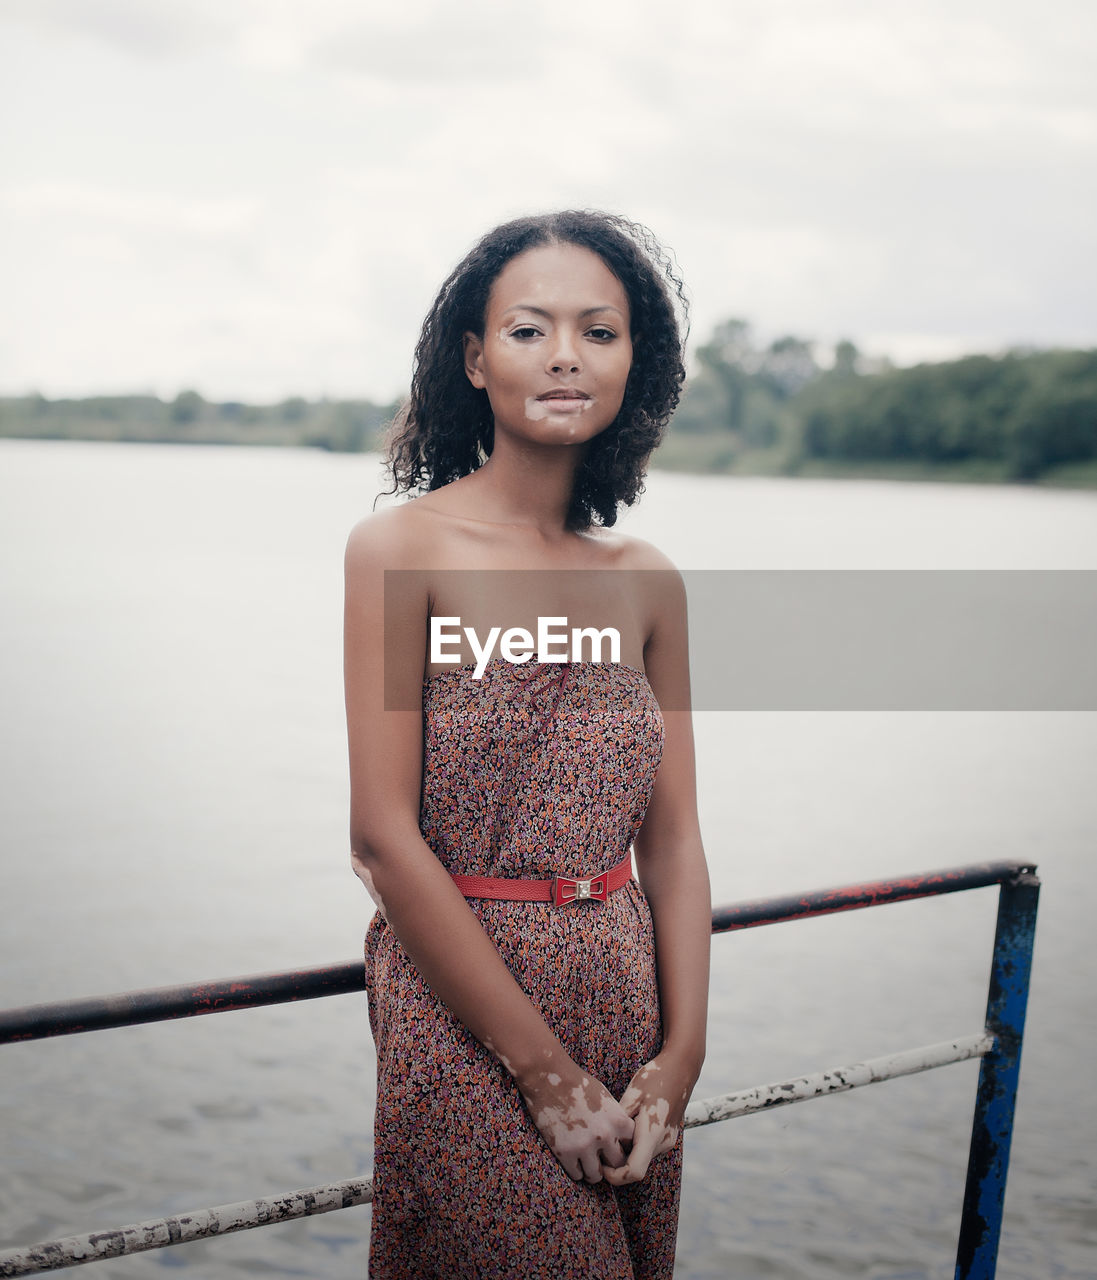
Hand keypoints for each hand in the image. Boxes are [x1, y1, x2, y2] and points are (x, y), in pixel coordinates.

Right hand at [516, 1057, 634, 1183]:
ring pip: (597, 1176)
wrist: (548, 1077)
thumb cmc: (577, 1083)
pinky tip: (573, 1160)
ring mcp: (584, 1146)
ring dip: (593, 1171)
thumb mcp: (605, 1097)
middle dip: (611, 1162)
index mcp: (618, 1120)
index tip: (617, 1145)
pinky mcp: (565, 1152)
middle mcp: (604, 1135)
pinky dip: (577, 1170)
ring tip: (587, 1163)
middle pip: (618, 1164)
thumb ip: (615, 1118)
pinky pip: (577, 1175)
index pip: (633, 1146)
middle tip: (602, 1159)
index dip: (624, 1146)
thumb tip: (622, 1137)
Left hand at [600, 1054, 692, 1185]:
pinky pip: (648, 1148)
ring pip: (642, 1157)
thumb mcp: (632, 1094)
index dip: (615, 1176)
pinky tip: (628, 1123)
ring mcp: (668, 1140)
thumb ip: (619, 1121)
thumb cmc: (655, 1077)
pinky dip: (635, 1144)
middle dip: (617, 1162)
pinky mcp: (668, 1136)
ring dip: (627, 1151)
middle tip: (601, 1143)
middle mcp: (663, 1143)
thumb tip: (604, 1140)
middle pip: (636, 1166)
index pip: (634, 1172)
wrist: (681, 1067)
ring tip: (614, 1128)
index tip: (601, 1163)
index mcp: (653, 1134)